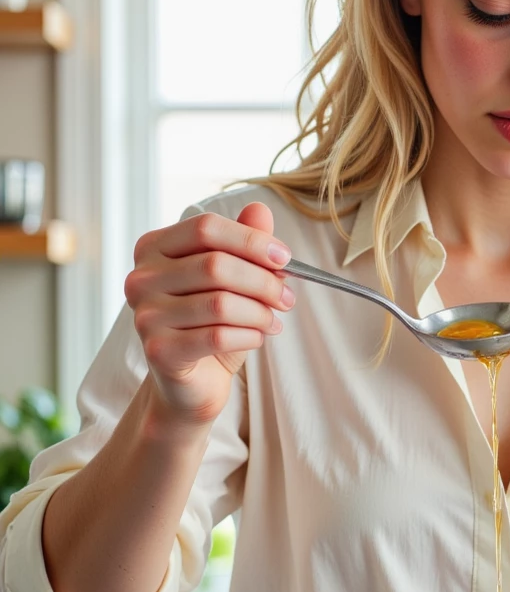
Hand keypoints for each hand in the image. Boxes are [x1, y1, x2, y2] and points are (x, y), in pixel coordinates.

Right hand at [125, 201, 293, 425]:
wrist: (192, 382)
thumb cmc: (210, 325)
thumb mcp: (232, 281)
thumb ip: (243, 244)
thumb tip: (260, 210)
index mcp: (154, 248)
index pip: (206, 228)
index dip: (250, 240)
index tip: (285, 258)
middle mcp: (141, 278)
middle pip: (216, 265)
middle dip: (263, 281)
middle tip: (287, 297)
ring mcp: (145, 315)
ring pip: (220, 303)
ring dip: (260, 312)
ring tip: (274, 321)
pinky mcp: (158, 350)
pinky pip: (217, 335)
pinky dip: (249, 336)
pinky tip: (258, 337)